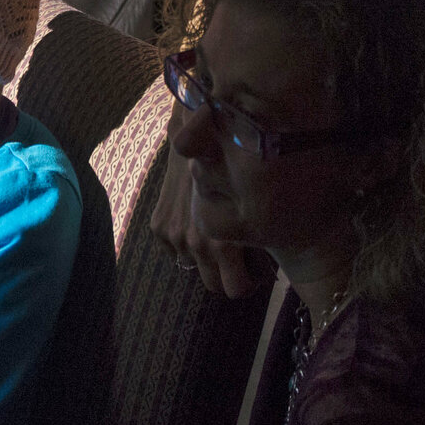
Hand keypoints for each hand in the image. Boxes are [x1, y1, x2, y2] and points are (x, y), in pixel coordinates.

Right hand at [149, 106, 264, 298]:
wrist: (198, 134)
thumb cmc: (237, 166)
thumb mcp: (253, 205)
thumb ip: (253, 237)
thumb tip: (266, 264)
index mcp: (223, 243)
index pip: (234, 290)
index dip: (246, 284)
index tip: (252, 273)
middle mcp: (195, 244)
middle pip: (212, 286)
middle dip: (226, 275)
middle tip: (236, 259)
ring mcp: (174, 236)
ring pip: (193, 265)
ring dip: (204, 254)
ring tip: (215, 231)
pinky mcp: (158, 225)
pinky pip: (173, 247)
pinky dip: (183, 237)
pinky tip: (194, 216)